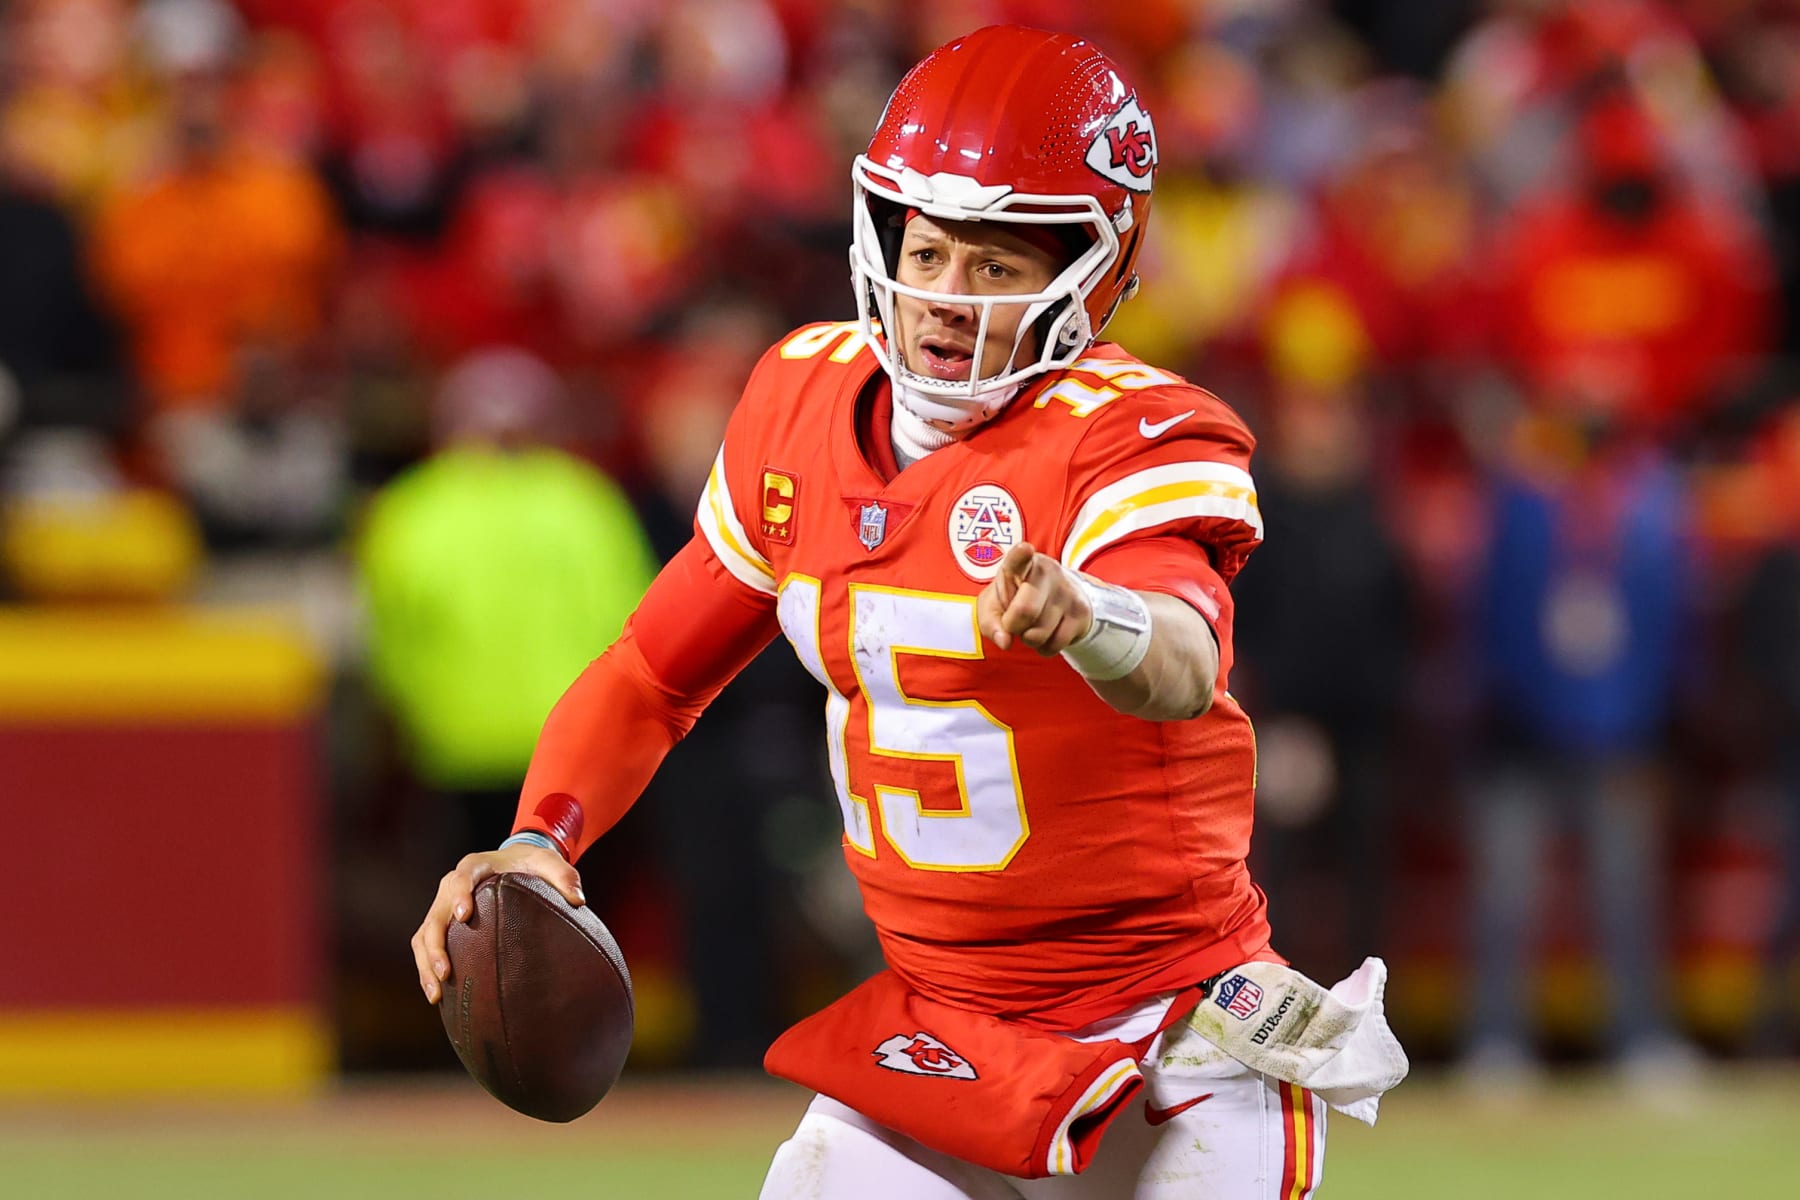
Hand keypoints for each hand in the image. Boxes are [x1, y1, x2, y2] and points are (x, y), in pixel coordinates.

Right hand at [411, 844, 583, 1003]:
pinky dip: (427, 968)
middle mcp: (452, 885)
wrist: (514, 860)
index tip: (464, 916)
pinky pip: (426, 945)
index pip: (462, 878)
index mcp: (476, 866)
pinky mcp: (442, 922)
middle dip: (436, 944)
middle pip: (435, 914)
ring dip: (427, 963)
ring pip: (424, 934)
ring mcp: (443, 905)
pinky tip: (437, 993)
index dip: (459, 896)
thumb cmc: (531, 863)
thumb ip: (565, 876)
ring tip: (436, 992)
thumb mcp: (549, 862)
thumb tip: (578, 900)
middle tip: (446, 972)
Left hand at [976, 541, 1093, 655]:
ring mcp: (1067, 591)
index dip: (1020, 555)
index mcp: (1021, 564)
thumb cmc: (1015, 599)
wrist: (1056, 599)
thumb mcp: (994, 606)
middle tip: (1014, 622)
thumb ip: (990, 622)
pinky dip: (1045, 647)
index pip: (1019, 558)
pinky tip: (1046, 633)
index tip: (1024, 549)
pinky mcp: (1081, 611)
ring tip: (1032, 625)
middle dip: (1013, 627)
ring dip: (1029, 639)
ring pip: (1039, 633)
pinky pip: (1056, 643)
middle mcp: (1047, 571)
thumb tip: (1004, 642)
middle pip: (1025, 611)